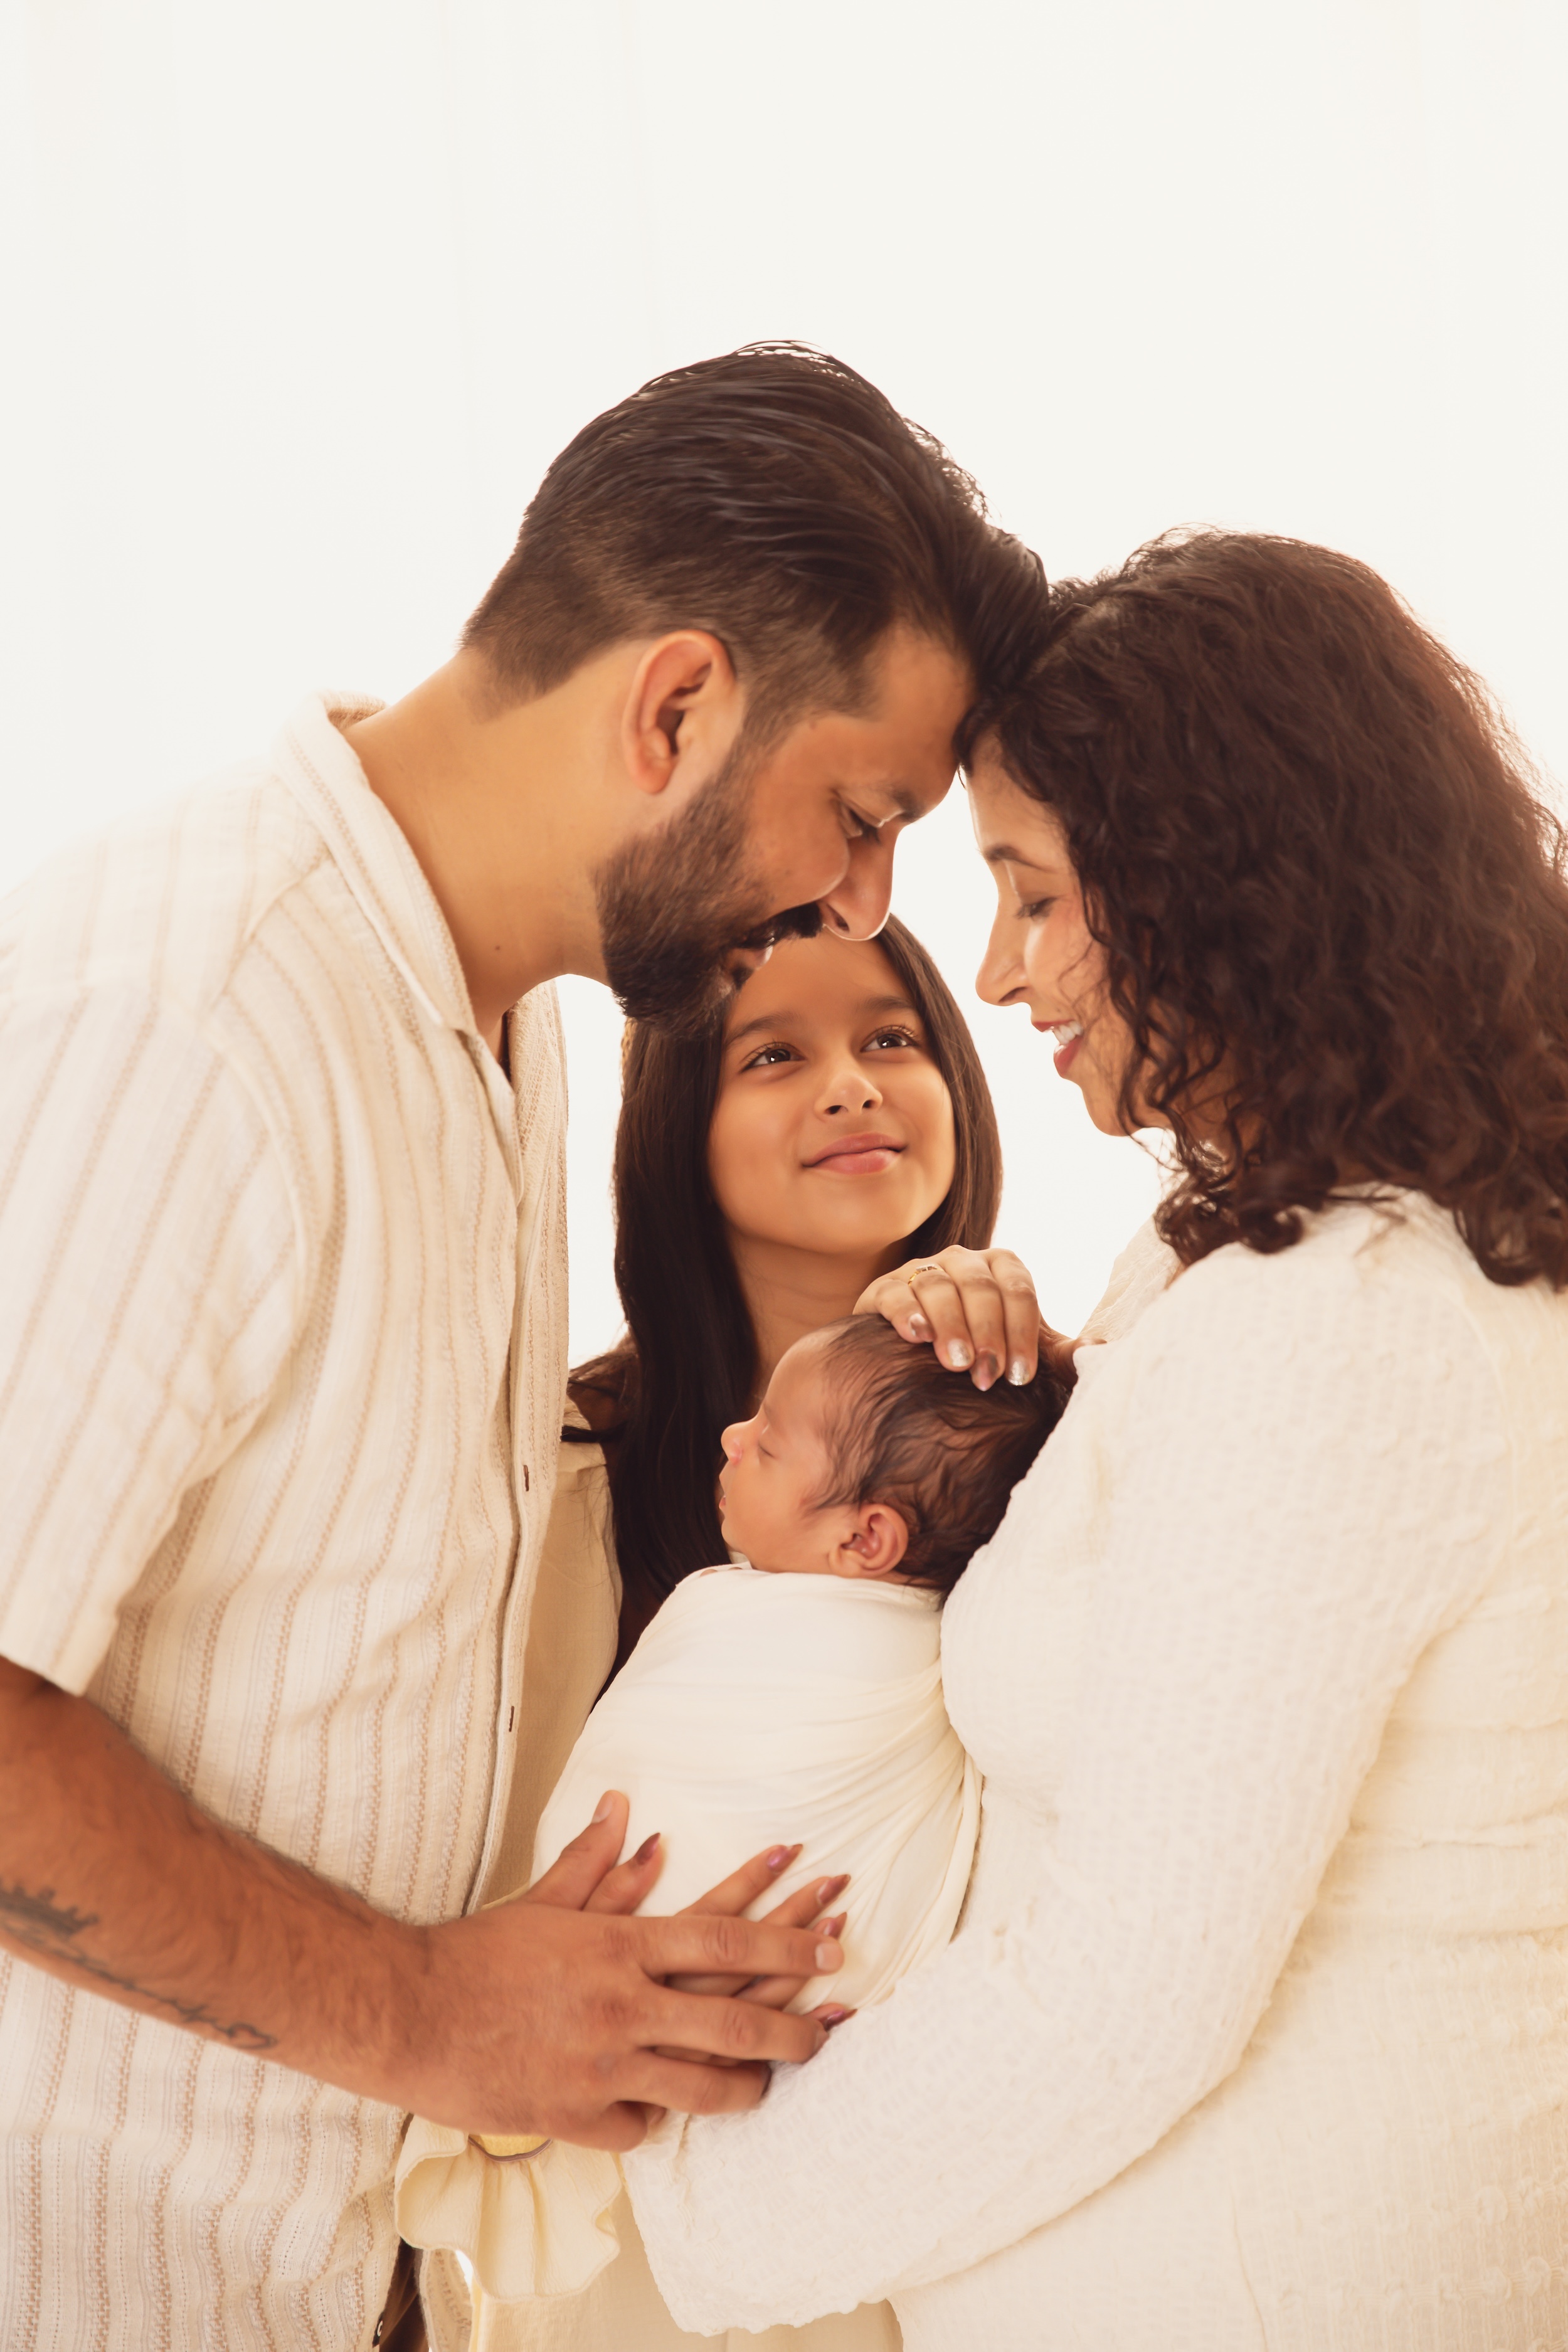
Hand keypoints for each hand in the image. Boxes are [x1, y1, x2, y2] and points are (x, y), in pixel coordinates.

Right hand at [406, 1796, 843, 2151]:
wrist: (407, 2015)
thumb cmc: (476, 1953)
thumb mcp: (541, 1902)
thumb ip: (594, 1861)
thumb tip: (625, 1808)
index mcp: (619, 1947)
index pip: (727, 1941)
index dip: (788, 1944)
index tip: (832, 1949)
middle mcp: (622, 2008)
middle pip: (735, 2022)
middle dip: (795, 2029)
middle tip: (831, 2029)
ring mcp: (602, 2069)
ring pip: (703, 2088)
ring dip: (748, 2086)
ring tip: (772, 2081)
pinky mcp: (575, 2118)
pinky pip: (642, 2127)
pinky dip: (657, 2117)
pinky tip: (668, 2110)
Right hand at [854, 1245, 1079, 1389]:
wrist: (918, 1354)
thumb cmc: (982, 1347)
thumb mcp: (1021, 1348)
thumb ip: (1058, 1352)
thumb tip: (1102, 1353)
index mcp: (1002, 1267)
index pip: (1018, 1289)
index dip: (1021, 1332)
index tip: (1020, 1377)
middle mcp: (963, 1261)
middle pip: (979, 1286)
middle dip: (987, 1332)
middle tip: (987, 1376)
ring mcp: (922, 1270)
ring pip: (937, 1285)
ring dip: (949, 1323)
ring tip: (956, 1362)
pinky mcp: (885, 1288)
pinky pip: (895, 1292)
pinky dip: (906, 1312)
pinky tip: (915, 1337)